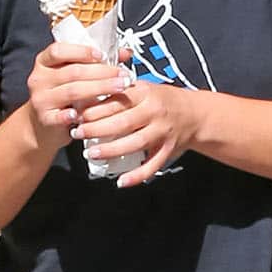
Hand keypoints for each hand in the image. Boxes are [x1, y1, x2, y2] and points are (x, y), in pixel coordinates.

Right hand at [25, 40, 129, 143]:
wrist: (42, 123)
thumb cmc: (62, 94)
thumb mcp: (73, 74)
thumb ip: (95, 61)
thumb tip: (125, 53)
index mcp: (44, 62)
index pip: (59, 50)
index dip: (82, 51)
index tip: (103, 55)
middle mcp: (39, 79)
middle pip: (73, 71)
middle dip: (103, 72)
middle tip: (124, 75)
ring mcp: (41, 99)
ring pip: (72, 91)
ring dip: (100, 89)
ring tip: (120, 88)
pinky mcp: (45, 119)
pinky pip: (61, 117)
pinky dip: (74, 115)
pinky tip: (87, 115)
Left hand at [73, 77, 203, 184]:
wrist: (195, 114)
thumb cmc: (161, 100)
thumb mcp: (142, 89)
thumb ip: (119, 94)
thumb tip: (85, 102)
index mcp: (145, 93)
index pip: (116, 100)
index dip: (94, 109)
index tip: (77, 115)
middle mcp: (155, 112)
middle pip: (123, 122)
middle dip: (97, 129)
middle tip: (77, 134)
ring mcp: (163, 132)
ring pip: (135, 143)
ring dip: (111, 150)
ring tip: (91, 154)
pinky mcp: (168, 149)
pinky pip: (152, 165)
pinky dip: (137, 176)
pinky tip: (121, 181)